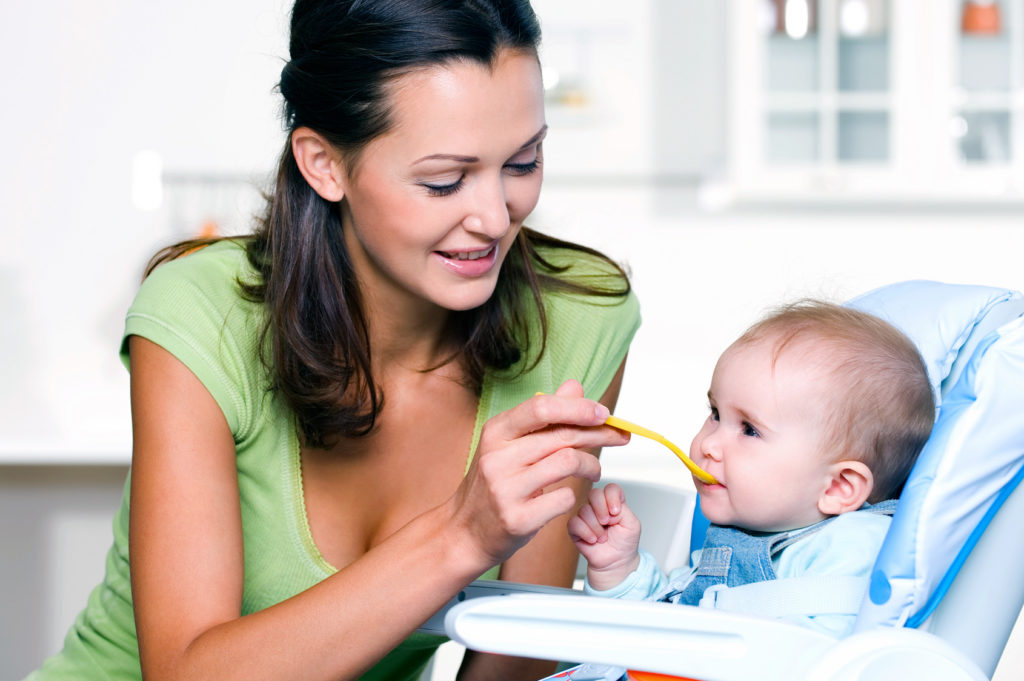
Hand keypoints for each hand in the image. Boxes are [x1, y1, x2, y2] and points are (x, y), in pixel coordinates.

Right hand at [449, 380, 628, 567]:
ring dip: (591, 465)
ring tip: (594, 470)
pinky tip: (569, 495)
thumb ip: (544, 416)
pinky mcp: (517, 518)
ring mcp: (505, 489)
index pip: (541, 406)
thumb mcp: (509, 444)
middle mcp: (497, 457)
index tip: (603, 412)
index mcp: (496, 432)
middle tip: (618, 436)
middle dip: (598, 434)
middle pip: (561, 435)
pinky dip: (574, 495)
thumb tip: (575, 387)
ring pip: (568, 463)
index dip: (578, 407)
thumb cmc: (492, 485)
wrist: (464, 531)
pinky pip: (563, 498)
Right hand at [568, 483, 641, 589]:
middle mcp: (598, 506)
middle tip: (607, 523)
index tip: (616, 512)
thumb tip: (608, 503)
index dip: (612, 497)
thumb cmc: (625, 543)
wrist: (616, 562)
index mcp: (613, 502)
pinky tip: (593, 539)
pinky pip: (574, 523)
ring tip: (602, 537)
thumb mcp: (632, 524)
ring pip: (584, 510)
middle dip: (601, 510)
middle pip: (594, 494)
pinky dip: (586, 533)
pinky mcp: (575, 528)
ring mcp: (585, 516)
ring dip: (596, 527)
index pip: (610, 488)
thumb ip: (623, 508)